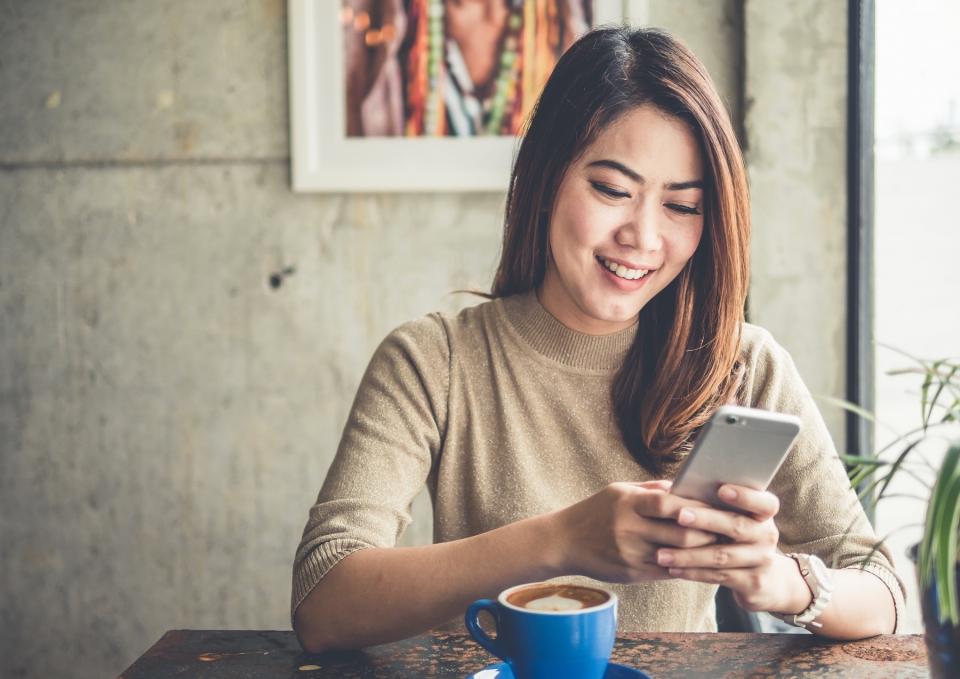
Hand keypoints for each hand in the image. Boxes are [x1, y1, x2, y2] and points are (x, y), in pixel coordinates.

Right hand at [553, 481, 718, 583]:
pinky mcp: (632, 573)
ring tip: (721, 547)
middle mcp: (629, 529)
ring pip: (678, 556)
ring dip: (702, 553)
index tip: (719, 507)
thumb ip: (652, 490)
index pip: (669, 503)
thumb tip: (687, 486)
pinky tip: (700, 562)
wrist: (564, 541)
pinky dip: (686, 566)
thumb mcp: (619, 491)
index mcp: (628, 503)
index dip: (697, 506)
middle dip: (709, 533)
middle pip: (680, 533)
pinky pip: (667, 571)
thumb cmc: (596, 511)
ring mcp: (631, 554)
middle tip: (730, 531)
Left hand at [653, 484, 809, 612]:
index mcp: (764, 514)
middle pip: (737, 526)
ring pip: (721, 556)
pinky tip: (673, 569)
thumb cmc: (738, 538)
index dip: (745, 496)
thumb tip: (677, 490)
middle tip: (679, 515)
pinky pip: (718, 576)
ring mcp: (762, 561)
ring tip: (661, 554)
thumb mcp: (737, 520)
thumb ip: (717, 506)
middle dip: (706, 520)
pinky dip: (693, 572)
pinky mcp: (753, 583)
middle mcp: (767, 536)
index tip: (722, 489)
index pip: (764, 503)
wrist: (767, 579)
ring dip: (689, 555)